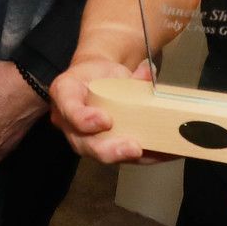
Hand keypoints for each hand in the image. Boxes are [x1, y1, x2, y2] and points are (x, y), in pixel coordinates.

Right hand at [49, 57, 174, 165]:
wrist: (96, 82)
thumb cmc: (99, 75)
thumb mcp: (112, 68)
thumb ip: (132, 73)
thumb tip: (149, 73)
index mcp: (65, 93)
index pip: (68, 107)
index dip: (84, 118)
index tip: (106, 120)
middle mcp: (68, 121)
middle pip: (83, 142)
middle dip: (108, 149)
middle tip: (133, 147)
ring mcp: (82, 138)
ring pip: (99, 155)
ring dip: (126, 157)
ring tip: (150, 154)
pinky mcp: (101, 149)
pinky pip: (119, 157)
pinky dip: (143, 157)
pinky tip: (162, 154)